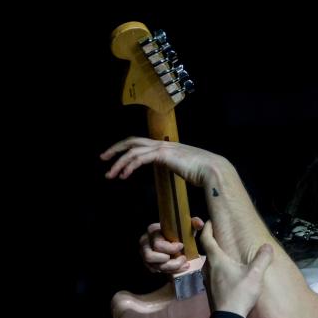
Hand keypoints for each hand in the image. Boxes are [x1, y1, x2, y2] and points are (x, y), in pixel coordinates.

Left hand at [102, 137, 234, 186]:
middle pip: (132, 141)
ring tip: (110, 175)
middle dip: (115, 149)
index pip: (141, 143)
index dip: (126, 149)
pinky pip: (140, 159)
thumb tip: (181, 174)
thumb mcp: (188, 170)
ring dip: (118, 163)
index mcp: (167, 147)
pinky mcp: (163, 155)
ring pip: (133, 151)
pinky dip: (129, 167)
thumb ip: (180, 169)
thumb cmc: (204, 174)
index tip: (116, 158)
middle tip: (103, 158)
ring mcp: (163, 148)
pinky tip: (123, 176)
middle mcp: (163, 144)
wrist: (214, 171)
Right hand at [139, 217, 204, 273]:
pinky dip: (171, 271)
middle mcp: (145, 242)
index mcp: (152, 230)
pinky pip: (158, 271)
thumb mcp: (185, 227)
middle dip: (171, 260)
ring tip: (184, 264)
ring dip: (172, 267)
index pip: (157, 244)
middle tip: (183, 258)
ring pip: (156, 266)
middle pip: (151, 257)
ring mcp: (145, 254)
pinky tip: (180, 267)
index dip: (170, 248)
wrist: (173, 240)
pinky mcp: (149, 264)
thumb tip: (199, 224)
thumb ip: (193, 223)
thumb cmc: (178, 233)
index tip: (181, 246)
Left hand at [199, 221, 273, 316]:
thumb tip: (267, 246)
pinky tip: (229, 274)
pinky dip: (218, 268)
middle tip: (221, 235)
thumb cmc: (239, 293)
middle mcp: (208, 268)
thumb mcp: (255, 274)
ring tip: (228, 255)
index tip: (210, 221)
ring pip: (210, 263)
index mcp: (216, 260)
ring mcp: (207, 281)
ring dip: (216, 256)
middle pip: (208, 251)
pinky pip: (213, 274)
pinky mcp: (211, 291)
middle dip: (213, 241)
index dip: (207, 228)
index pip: (206, 238)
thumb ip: (262, 258)